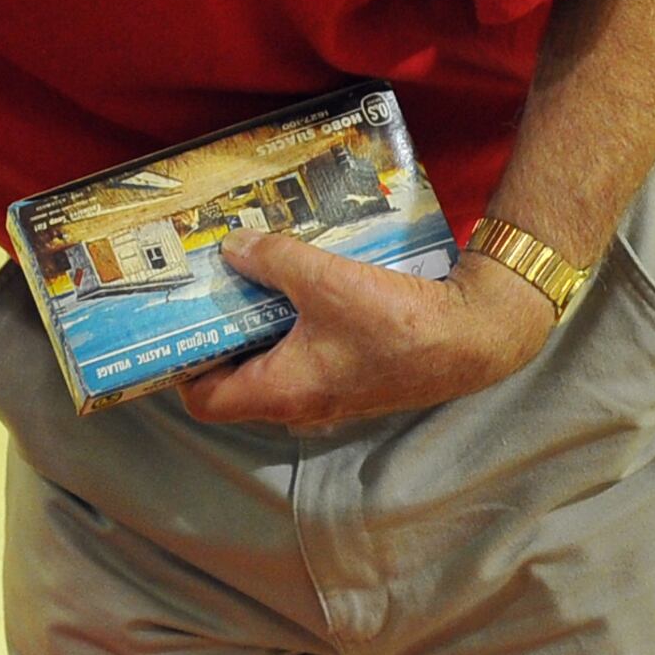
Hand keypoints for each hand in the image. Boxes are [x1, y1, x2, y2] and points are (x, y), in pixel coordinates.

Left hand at [178, 237, 560, 429]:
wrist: (472, 339)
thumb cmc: (397, 321)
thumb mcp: (324, 278)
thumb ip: (272, 260)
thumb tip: (234, 247)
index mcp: (280, 393)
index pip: (205, 402)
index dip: (183, 370)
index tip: (182, 329)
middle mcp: (300, 407)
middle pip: (236, 384)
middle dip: (222, 340)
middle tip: (212, 296)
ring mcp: (330, 398)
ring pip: (274, 369)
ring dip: (261, 333)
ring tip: (253, 285)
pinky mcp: (355, 381)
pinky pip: (307, 360)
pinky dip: (295, 332)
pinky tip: (304, 291)